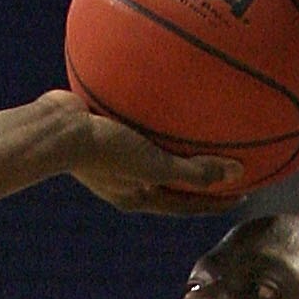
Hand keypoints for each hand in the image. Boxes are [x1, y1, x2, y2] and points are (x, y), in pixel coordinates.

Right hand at [47, 95, 241, 216]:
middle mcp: (126, 182)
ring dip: (176, 146)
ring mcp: (112, 158)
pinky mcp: (102, 131)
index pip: (187, 205)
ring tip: (197, 129)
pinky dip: (155, 116)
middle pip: (172, 182)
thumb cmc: (105, 151)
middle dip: (199, 177)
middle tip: (227, 166)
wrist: (56, 129)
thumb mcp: (154, 164)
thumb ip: (194, 171)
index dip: (215, 203)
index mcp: (139, 198)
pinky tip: (164, 93)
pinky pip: (138, 124)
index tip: (241, 194)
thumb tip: (237, 173)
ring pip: (154, 152)